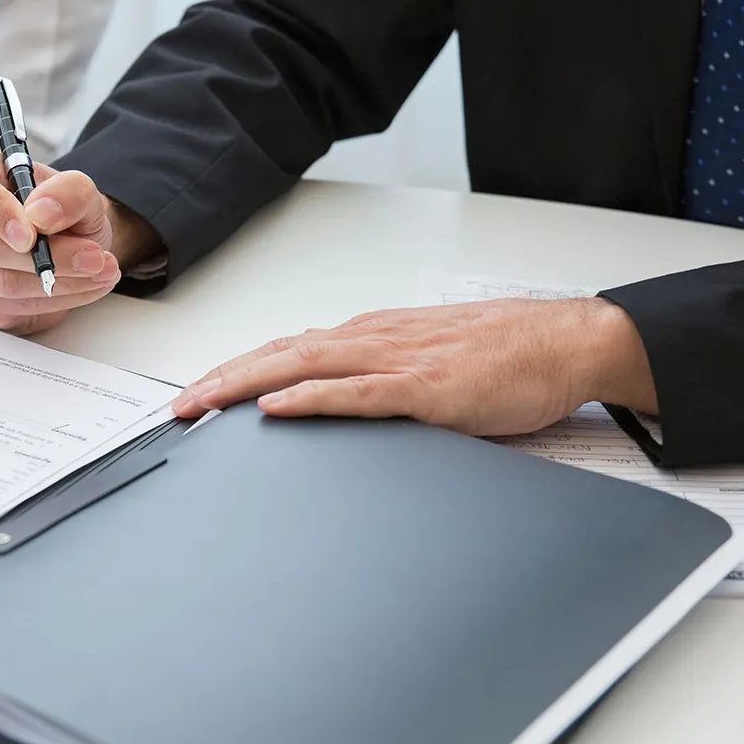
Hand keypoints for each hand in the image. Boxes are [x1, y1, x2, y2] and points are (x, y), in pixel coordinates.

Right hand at [0, 152, 158, 334]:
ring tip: (99, 269)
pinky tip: (83, 285)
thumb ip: (68, 192)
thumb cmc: (59, 207)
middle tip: (94, 257)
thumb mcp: (79, 188)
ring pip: (2, 284)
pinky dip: (56, 300)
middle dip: (49, 257)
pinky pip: (13, 307)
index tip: (33, 235)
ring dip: (60, 282)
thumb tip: (42, 214)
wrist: (69, 236)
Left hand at [172, 298, 657, 435]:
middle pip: (279, 354)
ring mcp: (397, 360)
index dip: (237, 369)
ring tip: (202, 405)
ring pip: (302, 366)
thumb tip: (339, 403)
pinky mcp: (425, 388)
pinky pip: (356, 392)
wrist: (566, 342)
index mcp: (372, 336)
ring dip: (245, 385)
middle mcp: (373, 339)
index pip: (288, 350)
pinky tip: (277, 406)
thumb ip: (383, 380)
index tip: (198, 393)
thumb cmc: (506, 356)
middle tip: (177, 407)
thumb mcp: (428, 364)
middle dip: (221, 380)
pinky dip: (311, 398)